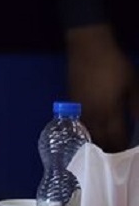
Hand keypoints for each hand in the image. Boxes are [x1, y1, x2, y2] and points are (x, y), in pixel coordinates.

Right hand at [66, 24, 138, 151]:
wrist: (88, 47)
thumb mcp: (133, 85)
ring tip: (104, 149)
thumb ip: (137, 107)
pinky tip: (94, 131)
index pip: (116, 140)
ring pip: (87, 134)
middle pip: (99, 141)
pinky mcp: (73, 101)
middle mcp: (92, 114)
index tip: (129, 157)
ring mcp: (80, 108)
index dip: (123, 151)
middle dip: (108, 151)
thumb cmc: (114, 64)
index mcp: (109, 111)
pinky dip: (88, 131)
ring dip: (96, 143)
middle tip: (117, 158)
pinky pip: (80, 123)